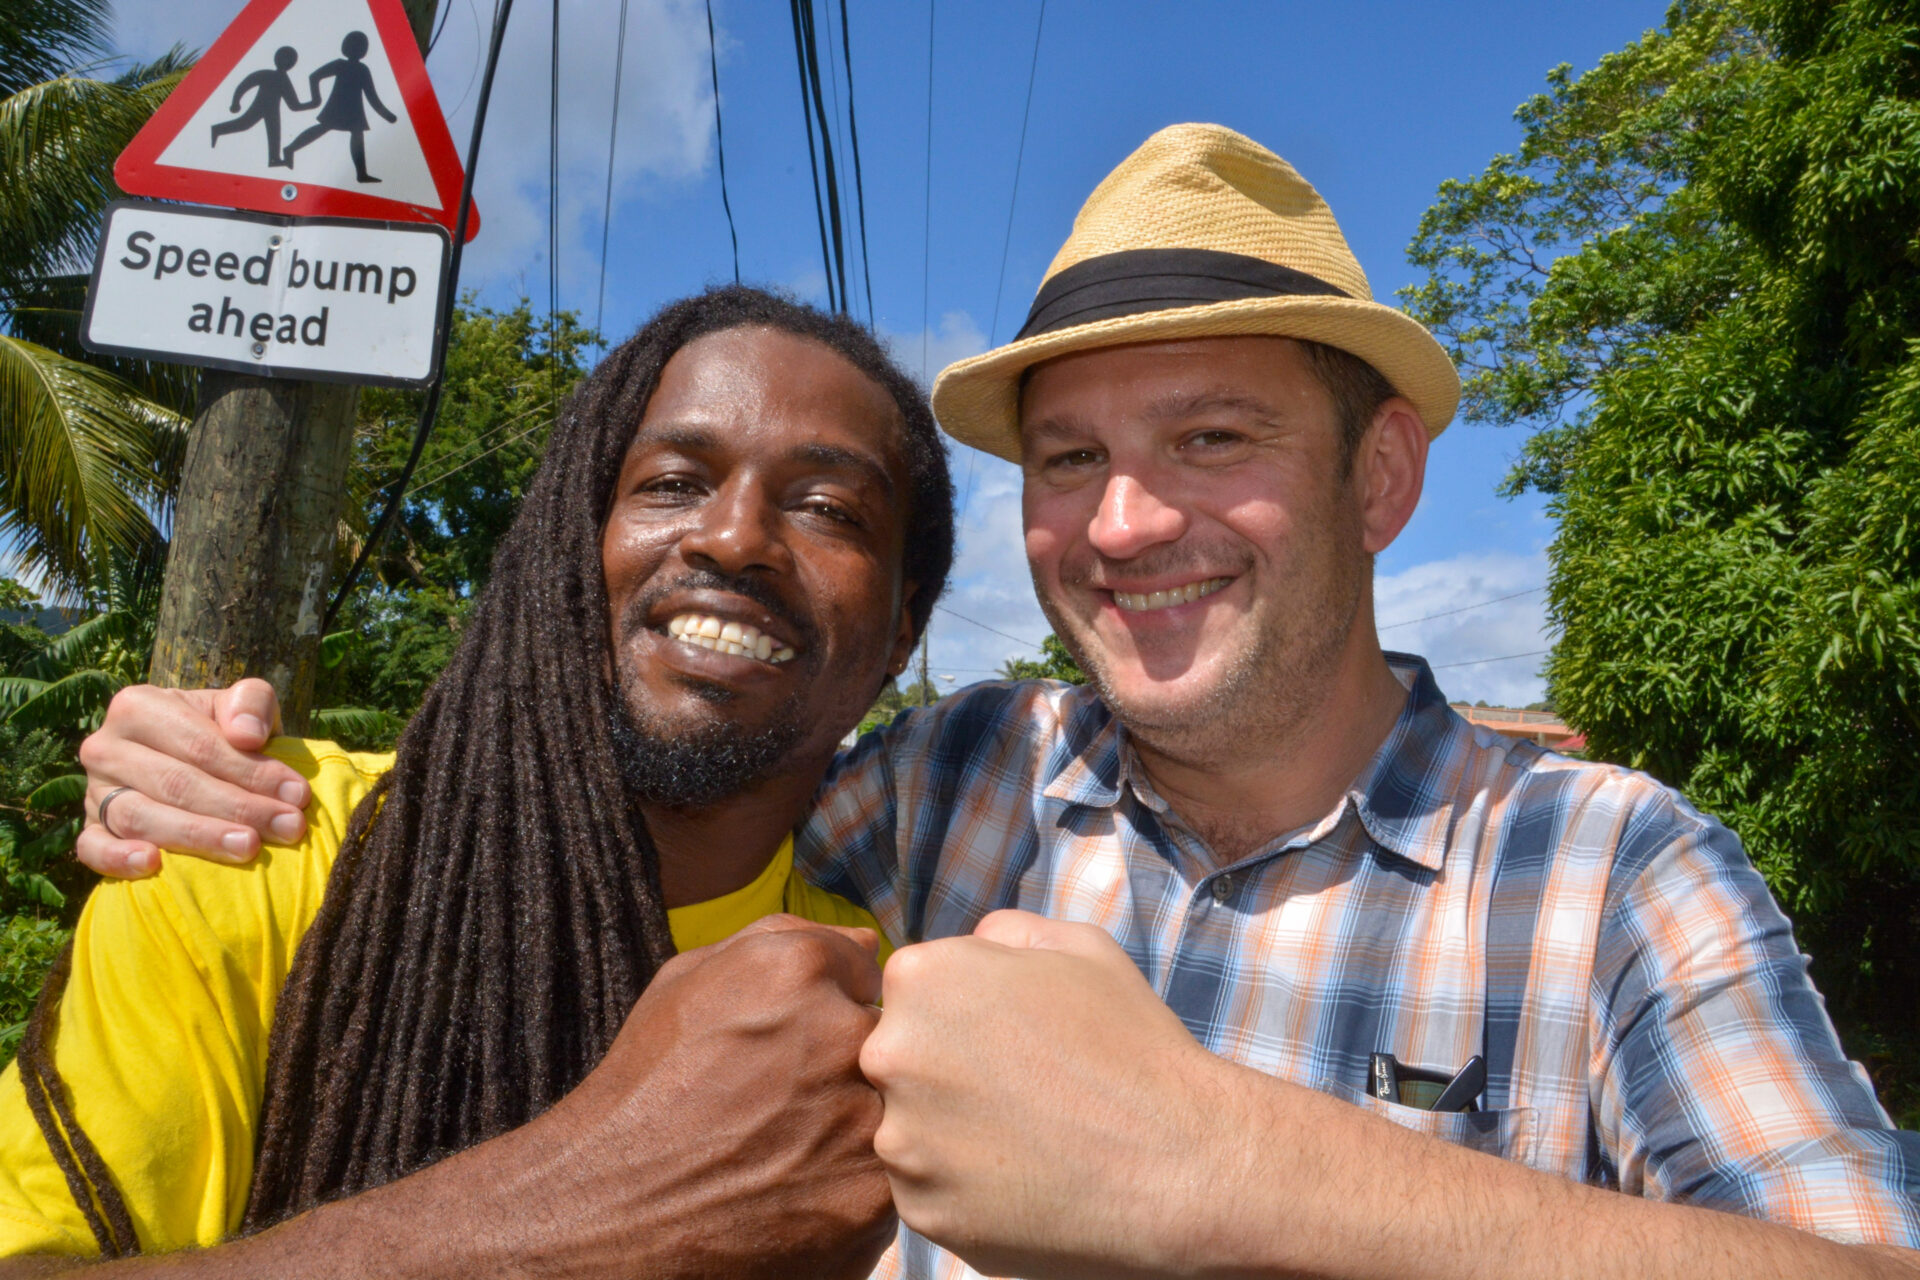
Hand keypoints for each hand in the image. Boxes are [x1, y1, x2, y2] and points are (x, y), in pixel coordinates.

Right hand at [75, 680, 309, 877]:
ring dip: (198, 836)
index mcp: (138, 706)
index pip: (201, 745)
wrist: (193, 759)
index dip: (252, 771)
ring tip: (248, 848)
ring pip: (140, 817)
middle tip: (288, 827)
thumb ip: (252, 703)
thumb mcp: (242, 706)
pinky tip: (154, 865)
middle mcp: (106, 746)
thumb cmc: (223, 731)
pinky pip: (92, 848)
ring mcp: (93, 790)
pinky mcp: (88, 829)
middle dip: (239, 807)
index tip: (298, 794)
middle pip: (176, 783)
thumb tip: (247, 735)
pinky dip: (118, 859)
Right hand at [490, 914, 895, 1278]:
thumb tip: (864, 945)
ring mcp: (864, 1123)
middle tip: (795, 1097)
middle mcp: (843, 1036)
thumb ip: (784, 939)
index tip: (794, 1040)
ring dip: (858, 1123)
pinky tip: (796, 1188)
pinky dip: (853, 1183)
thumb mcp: (690, 980)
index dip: (834, 1007)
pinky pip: (891, 1177)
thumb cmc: (646, 1087)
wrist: (609, 1208)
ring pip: (897, 1109)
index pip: (869, 973)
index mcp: (799, 970)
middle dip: (854, 1063)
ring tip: (792, 1145)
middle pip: (890, 1038)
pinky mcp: (870, 1201)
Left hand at [861, 910, 1236, 1279]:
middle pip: (901, 1060)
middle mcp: (892, 1053)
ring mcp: (903, 1139)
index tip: (1010, 1038)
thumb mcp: (1077, 946)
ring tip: (1029, 1138)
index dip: (965, 1015)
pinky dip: (965, 1191)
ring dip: (952, 1133)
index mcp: (924, 978)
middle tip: (1020, 1092)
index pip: (913, 993)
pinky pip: (928, 1192)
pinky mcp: (921, 1212)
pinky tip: (1025, 1181)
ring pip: (910, 1129)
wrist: (1179, 1162)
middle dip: (947, 1072)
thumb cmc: (1134, 1046)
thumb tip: (968, 947)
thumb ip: (1003, 934)